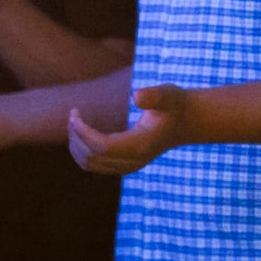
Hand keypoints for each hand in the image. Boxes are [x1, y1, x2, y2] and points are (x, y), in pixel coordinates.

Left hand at [67, 84, 185, 174]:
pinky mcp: (125, 165)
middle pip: (92, 157)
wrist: (188, 121)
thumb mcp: (169, 94)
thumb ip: (155, 95)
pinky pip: (95, 165)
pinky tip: (83, 132)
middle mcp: (134, 161)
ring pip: (90, 164)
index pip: (101, 146)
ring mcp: (129, 166)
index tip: (74, 112)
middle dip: (76, 136)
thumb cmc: (176, 104)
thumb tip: (136, 96)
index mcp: (141, 146)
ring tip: (75, 121)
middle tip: (73, 114)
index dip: (83, 132)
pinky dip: (83, 151)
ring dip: (77, 145)